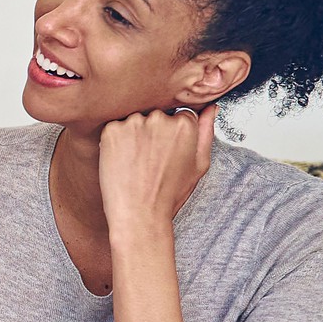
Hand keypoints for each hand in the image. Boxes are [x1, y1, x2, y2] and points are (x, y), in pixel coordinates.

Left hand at [97, 105, 215, 235]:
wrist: (139, 213)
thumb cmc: (170, 193)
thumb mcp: (199, 164)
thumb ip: (206, 132)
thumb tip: (211, 107)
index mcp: (184, 124)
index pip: (179, 114)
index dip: (172, 134)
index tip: (166, 150)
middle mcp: (160, 118)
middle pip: (156, 115)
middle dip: (153, 132)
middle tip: (150, 160)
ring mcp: (134, 123)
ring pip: (134, 120)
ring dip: (133, 135)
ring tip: (136, 162)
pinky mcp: (111, 130)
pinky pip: (114, 128)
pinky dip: (116, 141)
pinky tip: (122, 161)